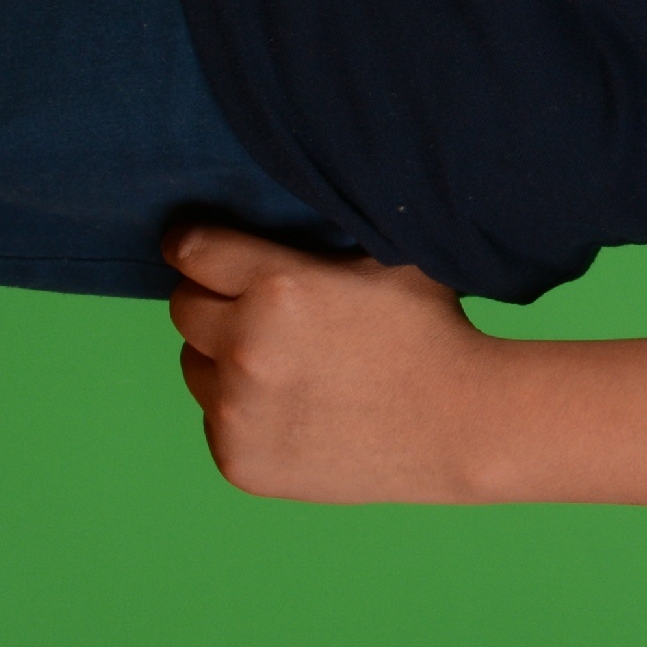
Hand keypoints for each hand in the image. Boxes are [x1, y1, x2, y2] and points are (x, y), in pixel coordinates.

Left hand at [166, 224, 506, 501]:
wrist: (461, 427)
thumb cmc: (432, 332)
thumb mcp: (388, 257)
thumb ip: (326, 228)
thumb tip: (291, 185)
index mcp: (279, 287)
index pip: (193, 251)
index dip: (192, 243)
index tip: (193, 245)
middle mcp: (246, 349)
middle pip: (184, 308)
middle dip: (213, 300)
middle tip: (257, 308)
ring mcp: (237, 411)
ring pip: (195, 366)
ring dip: (224, 358)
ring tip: (284, 363)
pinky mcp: (239, 461)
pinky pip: (215, 419)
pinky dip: (242, 411)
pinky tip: (294, 407)